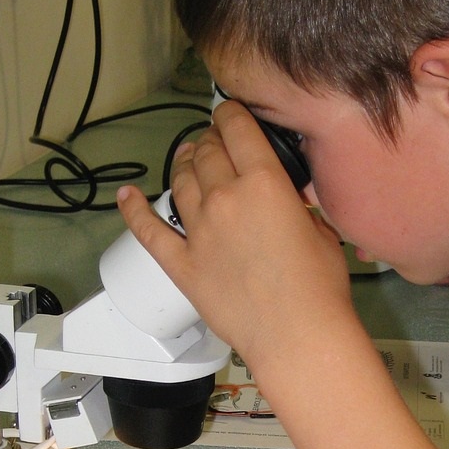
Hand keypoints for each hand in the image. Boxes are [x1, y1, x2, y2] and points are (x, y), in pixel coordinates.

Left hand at [116, 100, 349, 366]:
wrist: (297, 334)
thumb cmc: (320, 287)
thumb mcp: (322, 230)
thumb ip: (298, 207)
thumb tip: (288, 203)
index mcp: (263, 182)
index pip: (236, 128)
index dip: (229, 113)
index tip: (229, 113)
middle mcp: (224, 198)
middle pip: (206, 151)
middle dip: (209, 139)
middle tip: (213, 141)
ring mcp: (198, 231)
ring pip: (179, 180)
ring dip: (183, 164)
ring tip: (188, 159)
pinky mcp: (181, 264)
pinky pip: (148, 230)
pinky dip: (133, 209)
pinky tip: (125, 195)